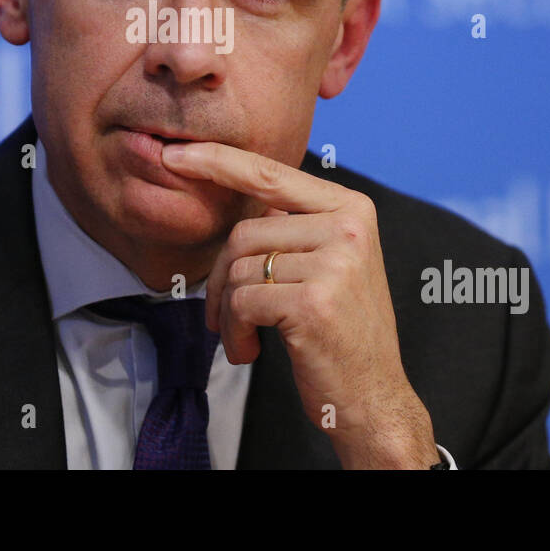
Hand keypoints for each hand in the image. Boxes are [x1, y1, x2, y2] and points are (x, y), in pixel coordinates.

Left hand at [161, 141, 439, 468]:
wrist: (374, 397)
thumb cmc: (342, 332)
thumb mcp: (332, 262)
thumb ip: (293, 225)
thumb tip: (232, 190)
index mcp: (352, 208)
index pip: (270, 173)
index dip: (216, 161)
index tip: (175, 153)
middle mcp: (348, 227)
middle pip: (244, 232)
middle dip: (221, 278)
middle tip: (224, 317)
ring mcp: (334, 263)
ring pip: (239, 269)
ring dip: (228, 312)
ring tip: (245, 338)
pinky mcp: (313, 301)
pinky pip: (243, 302)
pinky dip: (236, 331)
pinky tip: (251, 351)